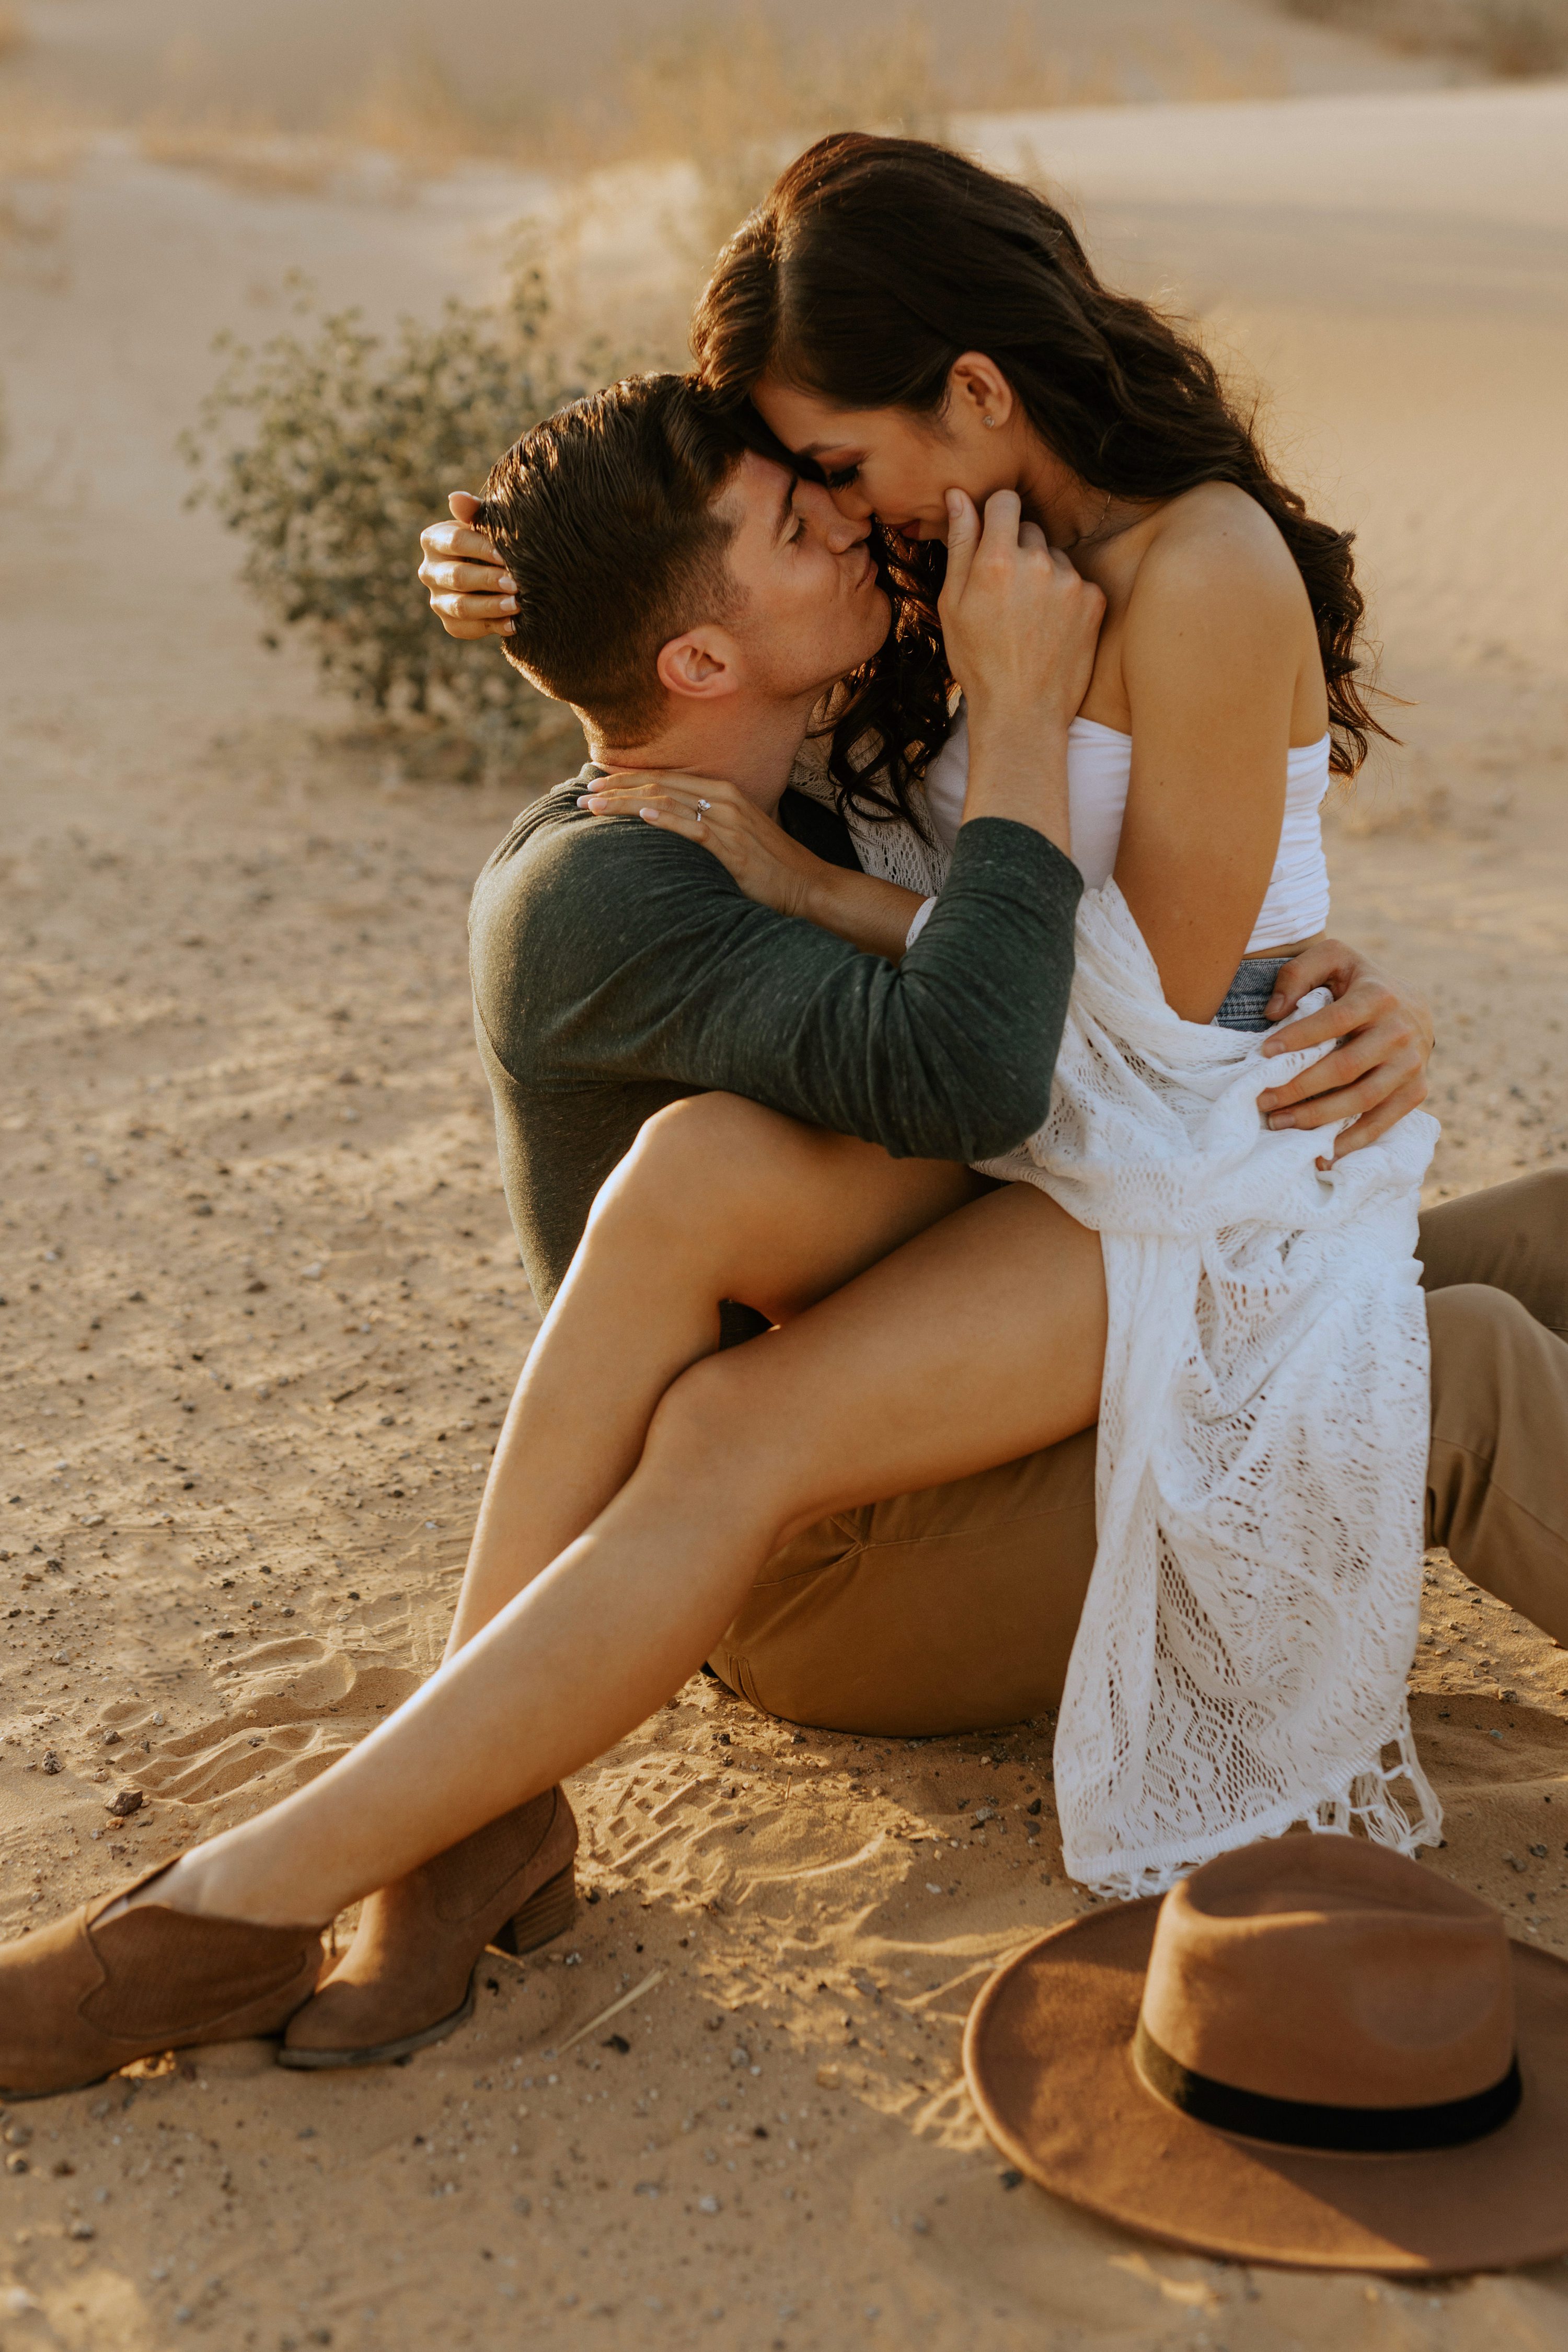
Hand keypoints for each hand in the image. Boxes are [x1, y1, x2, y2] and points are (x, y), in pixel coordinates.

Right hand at [418, 492, 516, 639]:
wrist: (499, 573)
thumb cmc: (493, 541)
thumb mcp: (487, 524)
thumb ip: (475, 512)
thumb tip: (455, 498)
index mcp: (433, 540)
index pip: (455, 541)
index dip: (481, 548)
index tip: (505, 554)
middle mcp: (429, 571)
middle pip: (457, 577)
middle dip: (488, 580)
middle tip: (515, 583)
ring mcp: (437, 601)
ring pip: (461, 606)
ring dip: (491, 606)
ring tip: (517, 605)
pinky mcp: (451, 624)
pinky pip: (469, 628)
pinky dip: (494, 626)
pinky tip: (515, 624)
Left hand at [578, 773, 826, 919]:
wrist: (806, 885)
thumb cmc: (769, 867)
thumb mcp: (733, 837)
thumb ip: (704, 825)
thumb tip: (668, 828)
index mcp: (722, 791)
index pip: (665, 777)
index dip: (627, 778)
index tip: (596, 782)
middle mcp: (723, 797)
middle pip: (659, 783)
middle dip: (617, 787)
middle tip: (583, 794)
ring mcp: (728, 819)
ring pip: (666, 801)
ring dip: (625, 803)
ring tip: (594, 806)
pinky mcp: (732, 846)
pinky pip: (692, 827)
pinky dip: (663, 820)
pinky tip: (639, 817)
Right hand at [938, 489, 1103, 734]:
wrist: (1022, 713)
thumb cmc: (978, 662)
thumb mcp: (953, 604)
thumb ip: (960, 545)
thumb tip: (958, 496)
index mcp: (996, 560)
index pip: (1006, 501)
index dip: (996, 516)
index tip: (992, 538)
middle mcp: (1036, 562)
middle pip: (1031, 530)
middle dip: (1017, 550)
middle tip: (1005, 595)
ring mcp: (1070, 581)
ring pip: (1054, 557)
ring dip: (1042, 575)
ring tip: (1029, 617)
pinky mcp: (1094, 600)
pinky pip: (1078, 581)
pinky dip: (1065, 598)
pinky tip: (1051, 628)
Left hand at [1258, 937, 1432, 1161]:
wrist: (1410, 1005)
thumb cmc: (1358, 983)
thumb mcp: (1332, 958)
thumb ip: (1299, 973)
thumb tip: (1273, 1013)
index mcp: (1379, 997)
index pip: (1335, 1021)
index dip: (1299, 1038)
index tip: (1264, 1053)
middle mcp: (1401, 1031)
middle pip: (1345, 1068)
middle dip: (1299, 1087)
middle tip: (1262, 1100)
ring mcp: (1412, 1065)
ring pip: (1362, 1100)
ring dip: (1318, 1117)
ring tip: (1279, 1123)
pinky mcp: (1417, 1091)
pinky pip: (1383, 1122)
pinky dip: (1353, 1141)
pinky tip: (1322, 1153)